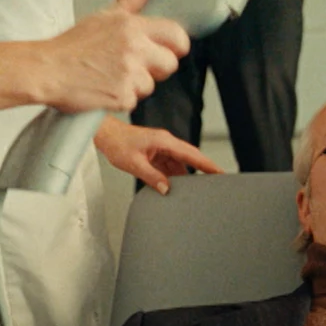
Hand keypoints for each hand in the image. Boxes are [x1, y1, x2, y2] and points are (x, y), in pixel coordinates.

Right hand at [32, 0, 189, 113]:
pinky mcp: (122, 96)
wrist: (47, 70)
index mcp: (131, 26)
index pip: (176, 34)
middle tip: (135, 66)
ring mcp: (129, 73)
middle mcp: (134, 48)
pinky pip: (133, 102)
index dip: (176, 45)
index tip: (170, 50)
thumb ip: (129, 2)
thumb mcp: (102, 17)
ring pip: (151, 85)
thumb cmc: (71, 46)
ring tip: (111, 77)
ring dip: (135, 86)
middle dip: (157, 68)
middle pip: (170, 63)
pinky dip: (121, 100)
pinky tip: (104, 89)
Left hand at [94, 116, 222, 194]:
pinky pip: (169, 165)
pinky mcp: (156, 153)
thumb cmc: (117, 143)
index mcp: (164, 142)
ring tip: (192, 189)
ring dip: (184, 175)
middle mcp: (166, 143)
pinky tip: (173, 185)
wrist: (106, 135)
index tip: (220, 172)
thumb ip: (152, 177)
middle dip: (202, 169)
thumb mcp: (134, 164)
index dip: (207, 164)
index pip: (191, 154)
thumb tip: (166, 189)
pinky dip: (173, 175)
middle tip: (214, 182)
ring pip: (179, 163)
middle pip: (190, 157)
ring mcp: (161, 148)